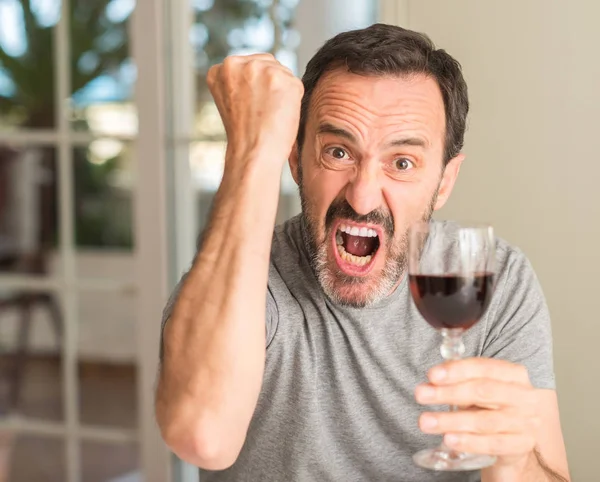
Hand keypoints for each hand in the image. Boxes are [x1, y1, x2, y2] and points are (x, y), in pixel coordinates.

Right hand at [207, 53, 303, 163]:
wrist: (252, 153)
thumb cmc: (244, 136)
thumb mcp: (231, 101)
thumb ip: (242, 81)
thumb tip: (266, 73)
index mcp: (220, 70)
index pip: (248, 65)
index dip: (256, 86)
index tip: (254, 105)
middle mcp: (237, 63)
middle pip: (267, 63)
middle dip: (270, 84)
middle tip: (265, 111)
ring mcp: (260, 69)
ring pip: (282, 72)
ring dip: (282, 91)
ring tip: (271, 114)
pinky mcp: (282, 78)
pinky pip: (296, 84)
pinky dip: (293, 100)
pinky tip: (281, 115)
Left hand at [415, 358, 541, 467]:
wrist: (515, 439)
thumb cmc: (491, 407)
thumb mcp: (478, 389)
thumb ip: (458, 382)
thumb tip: (430, 383)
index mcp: (513, 374)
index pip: (484, 368)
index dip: (457, 370)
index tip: (432, 375)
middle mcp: (524, 396)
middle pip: (483, 392)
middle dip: (448, 393)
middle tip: (421, 395)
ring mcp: (526, 423)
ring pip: (484, 421)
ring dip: (451, 421)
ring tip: (426, 421)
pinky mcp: (521, 446)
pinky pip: (492, 444)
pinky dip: (469, 442)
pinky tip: (449, 440)